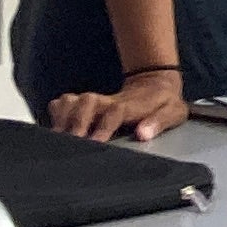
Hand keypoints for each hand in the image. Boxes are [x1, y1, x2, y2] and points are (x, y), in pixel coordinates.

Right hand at [50, 69, 187, 142]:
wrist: (155, 82)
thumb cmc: (163, 102)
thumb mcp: (174, 112)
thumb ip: (159, 122)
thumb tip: (142, 134)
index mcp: (131, 105)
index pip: (114, 112)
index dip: (103, 126)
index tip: (95, 142)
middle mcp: (108, 100)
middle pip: (87, 103)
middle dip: (75, 122)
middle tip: (69, 144)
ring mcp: (95, 100)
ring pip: (72, 101)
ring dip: (62, 117)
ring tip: (56, 138)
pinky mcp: (85, 103)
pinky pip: (64, 103)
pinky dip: (55, 113)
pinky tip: (52, 128)